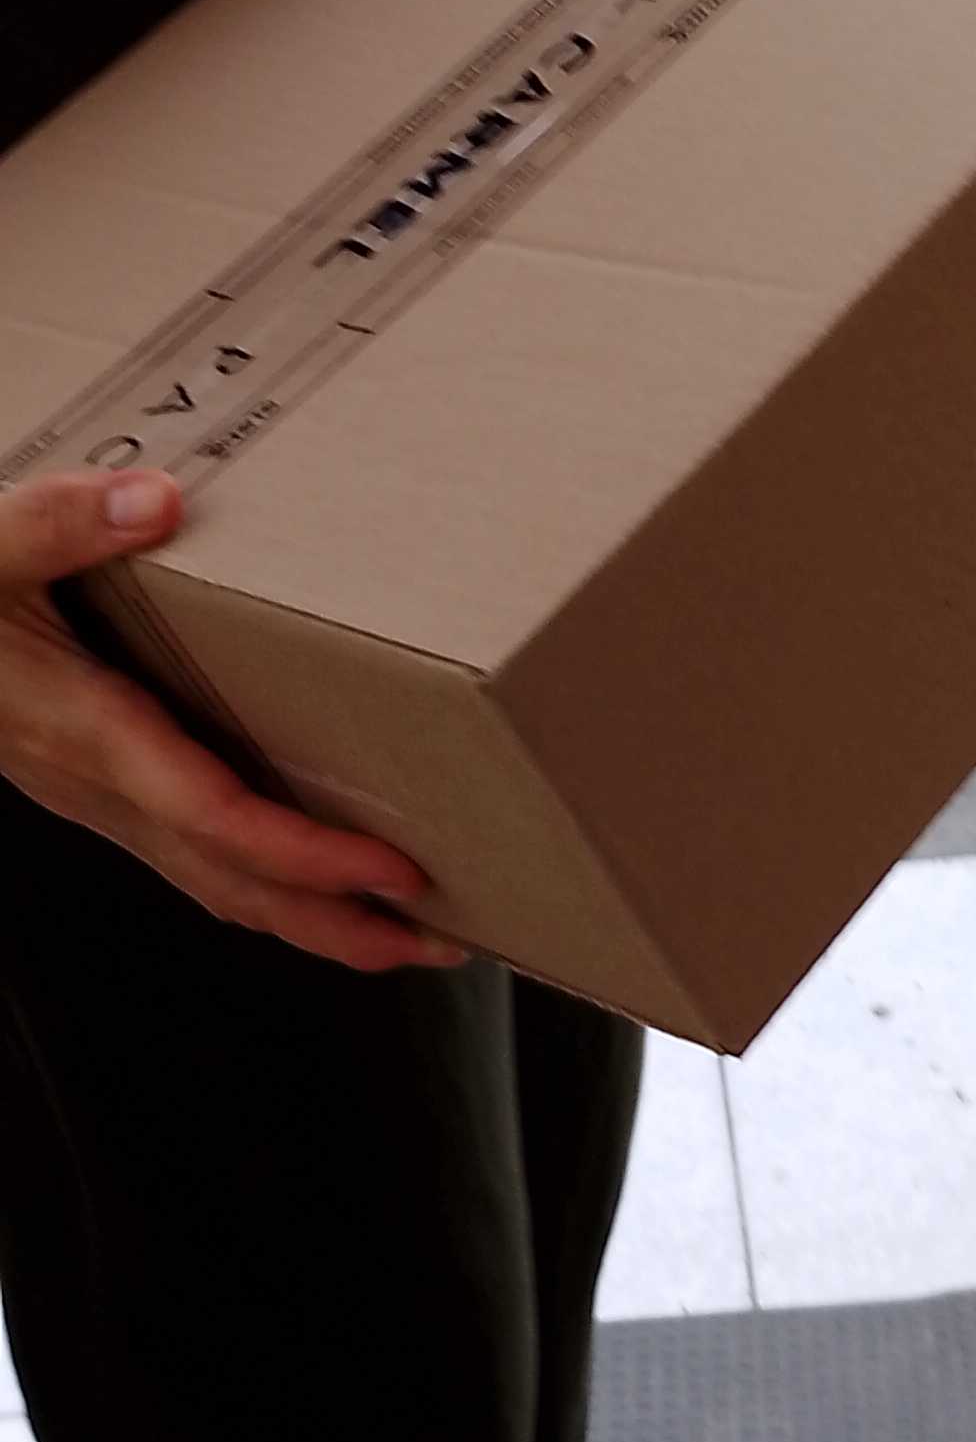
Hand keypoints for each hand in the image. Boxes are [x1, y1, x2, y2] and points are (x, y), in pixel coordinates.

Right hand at [0, 469, 463, 972]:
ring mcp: (98, 799)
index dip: (303, 852)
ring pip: (217, 883)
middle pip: (231, 881)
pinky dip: (267, 881)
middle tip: (447, 939)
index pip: (211, 815)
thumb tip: (160, 502)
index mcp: (86, 731)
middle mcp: (98, 785)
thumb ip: (61, 521)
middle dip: (339, 921)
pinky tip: (318, 879)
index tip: (391, 869)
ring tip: (412, 932)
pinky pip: (197, 857)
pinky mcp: (102, 790)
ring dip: (314, 918)